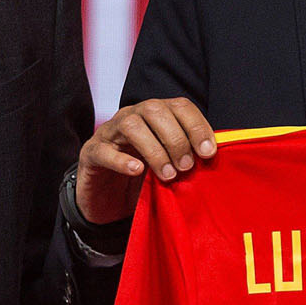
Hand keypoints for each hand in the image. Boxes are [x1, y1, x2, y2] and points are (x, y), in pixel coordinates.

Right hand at [76, 98, 218, 224]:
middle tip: (186, 167)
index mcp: (155, 116)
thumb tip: (215, 157)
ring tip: (168, 175)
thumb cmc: (143, 177)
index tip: (208, 152)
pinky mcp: (90, 153)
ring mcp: (109, 133)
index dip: (196, 125)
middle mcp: (132, 116)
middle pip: (154, 110)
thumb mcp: (169, 164)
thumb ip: (187, 156)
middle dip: (176, 138)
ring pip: (131, 125)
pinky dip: (121, 160)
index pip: (179, 106)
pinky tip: (137, 170)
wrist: (105, 198)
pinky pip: (103, 151)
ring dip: (154, 150)